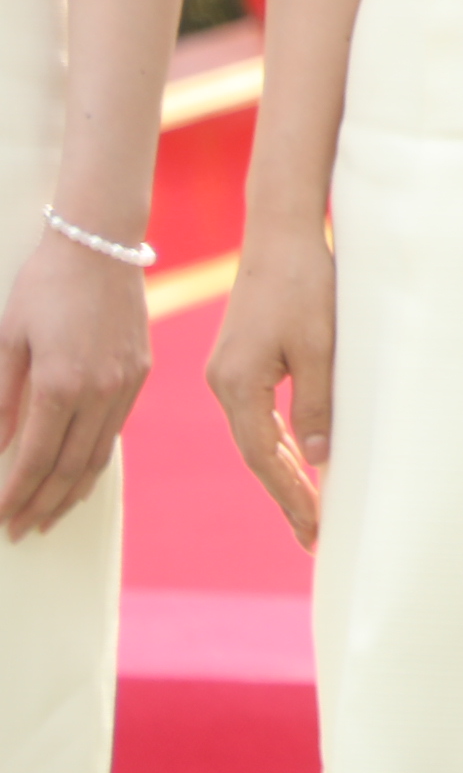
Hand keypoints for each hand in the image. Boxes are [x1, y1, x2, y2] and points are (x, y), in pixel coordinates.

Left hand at [0, 229, 150, 539]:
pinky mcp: (139, 372)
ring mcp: (125, 383)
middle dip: (43, 504)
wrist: (100, 242)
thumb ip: (3, 398)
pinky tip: (80, 471)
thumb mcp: (8, 339)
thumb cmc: (44, 285)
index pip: (36, 459)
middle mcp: (100, 390)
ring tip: (50, 514)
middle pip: (70, 467)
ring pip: (98, 454)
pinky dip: (95, 459)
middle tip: (23, 530)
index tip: (1, 519)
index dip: (15, 495)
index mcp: (61, 384)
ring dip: (71, 490)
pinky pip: (115, 430)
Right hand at [206, 221, 336, 547]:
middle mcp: (223, 384)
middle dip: (286, 493)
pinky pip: (259, 414)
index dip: (291, 495)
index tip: (314, 528)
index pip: (266, 457)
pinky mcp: (241, 361)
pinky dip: (280, 441)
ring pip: (257, 436)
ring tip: (309, 508)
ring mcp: (228, 373)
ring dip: (283, 470)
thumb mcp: (321, 347)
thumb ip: (317, 403)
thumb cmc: (306, 285)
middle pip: (257, 453)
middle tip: (313, 534)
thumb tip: (318, 459)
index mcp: (236, 385)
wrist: (282, 235)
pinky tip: (299, 458)